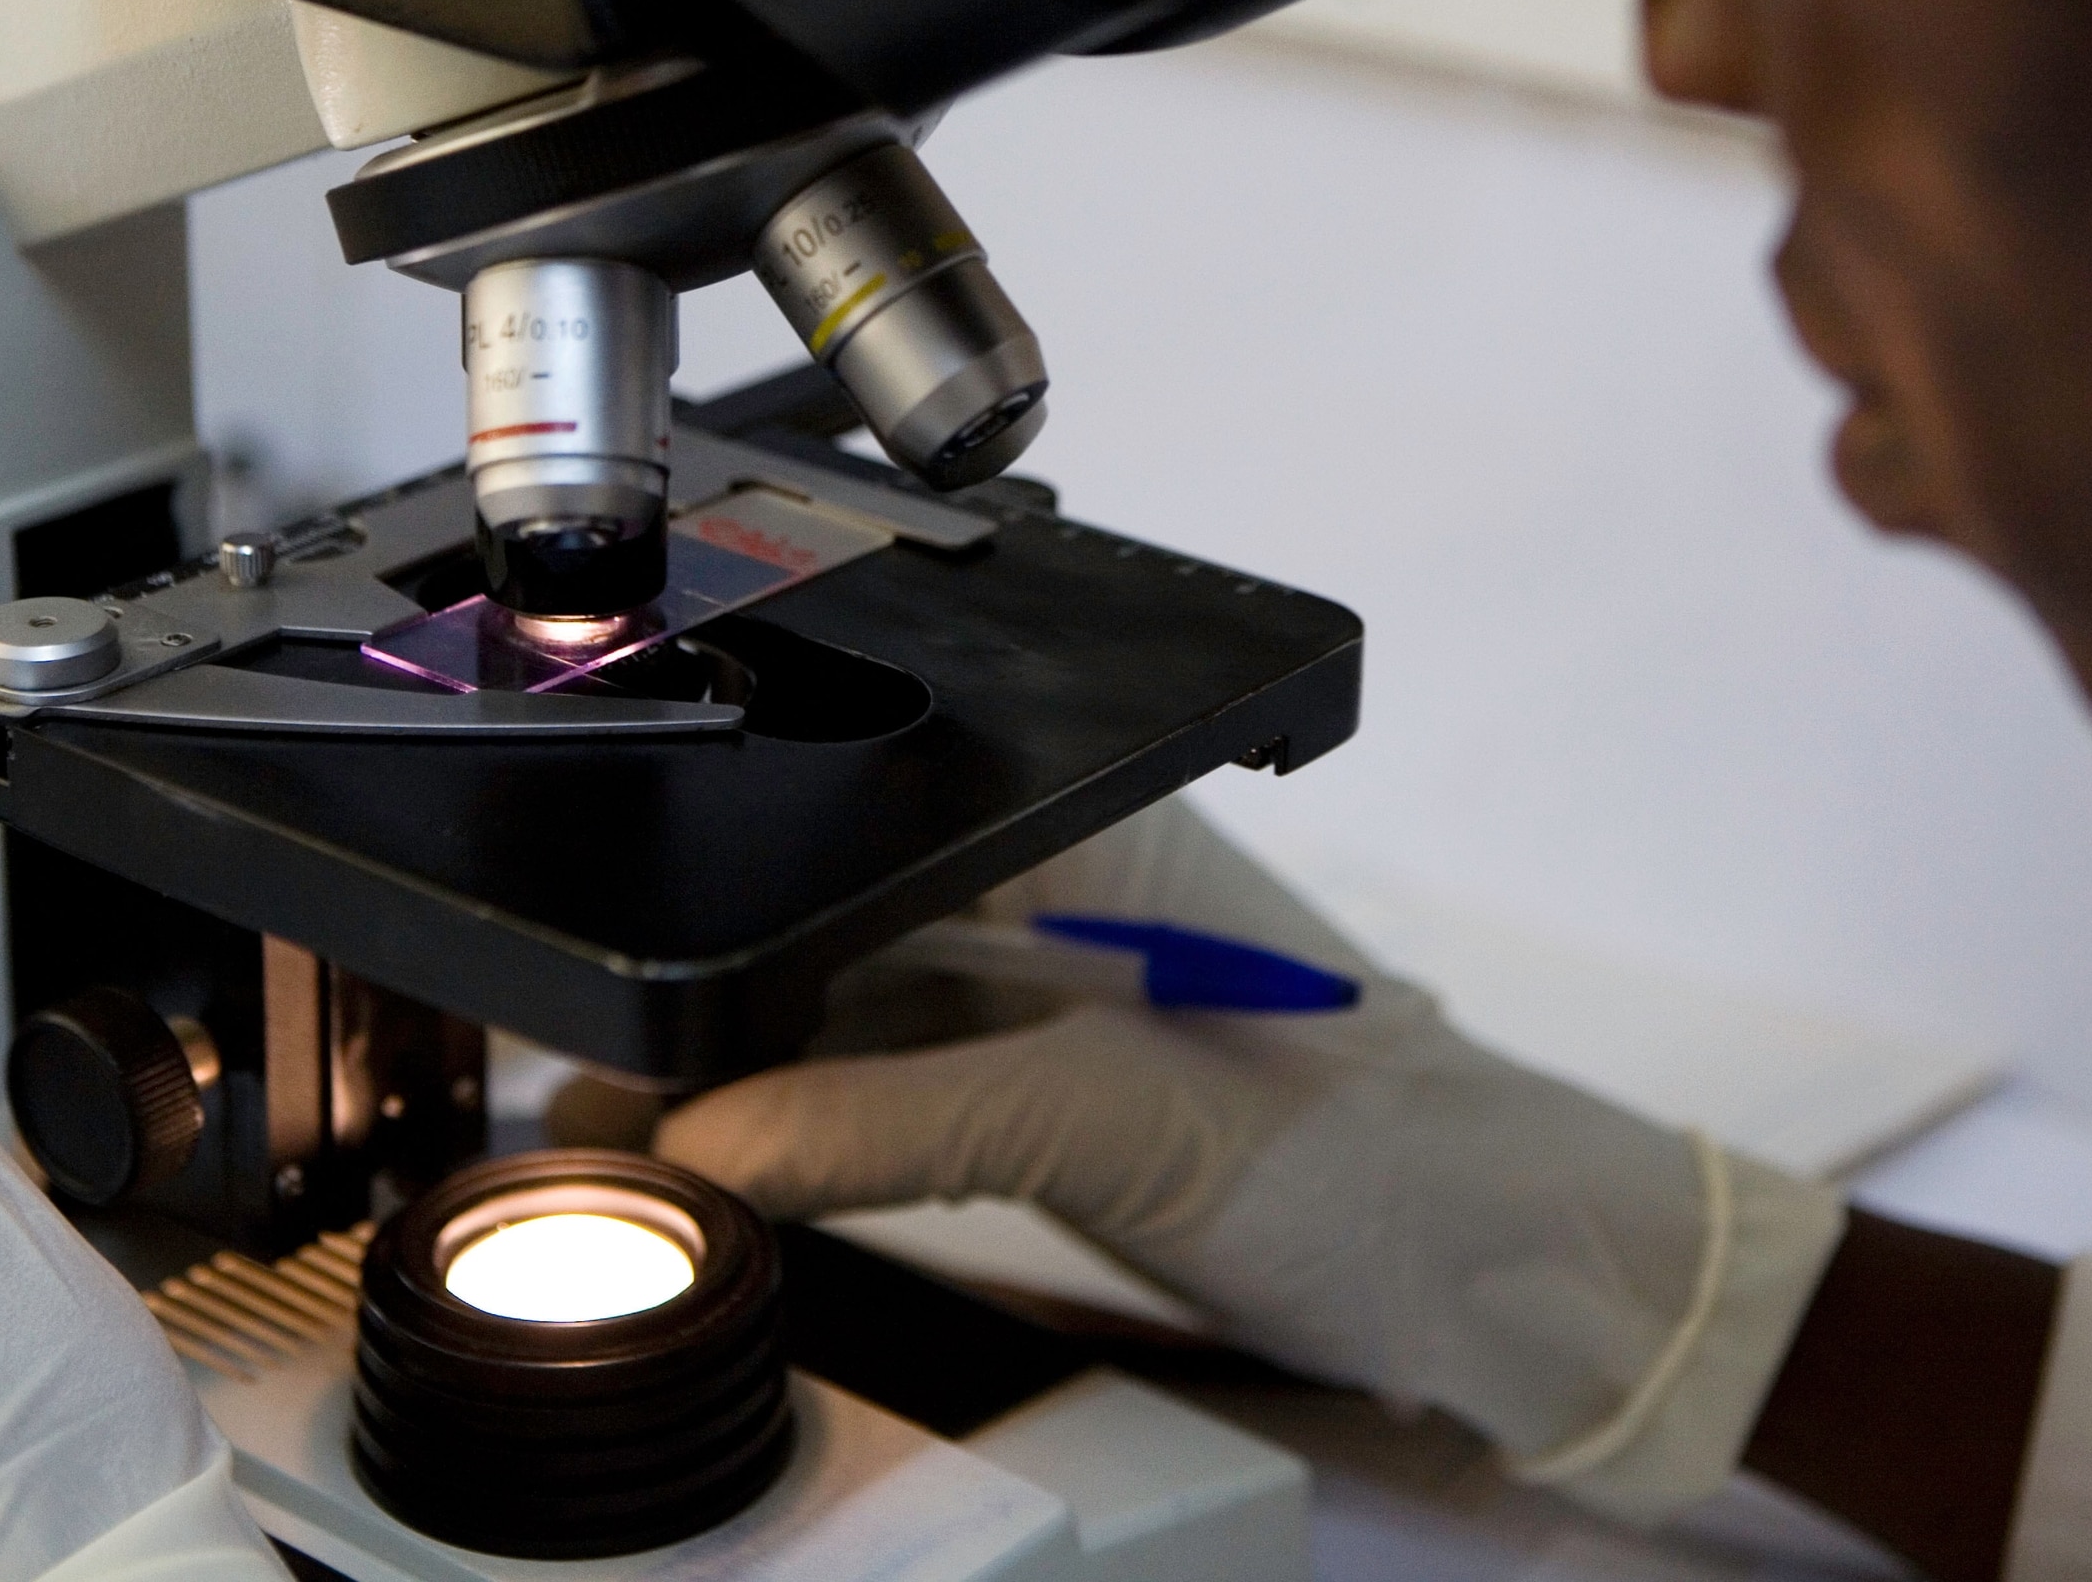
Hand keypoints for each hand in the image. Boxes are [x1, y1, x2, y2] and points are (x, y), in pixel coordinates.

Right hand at [661, 800, 1845, 1522]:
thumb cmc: (1374, 1152)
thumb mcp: (1101, 1121)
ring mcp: (1057, 986)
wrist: (1500, 1274)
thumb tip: (704, 1143)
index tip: (615, 1009)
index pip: (849, 840)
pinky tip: (732, 1174)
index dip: (719, 916)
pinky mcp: (1059, 1083)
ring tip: (621, 1152)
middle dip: (710, 1017)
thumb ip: (889, 1119)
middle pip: (832, 926)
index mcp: (1081, 818)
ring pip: (852, 1013)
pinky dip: (810, 1139)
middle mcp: (1058, 883)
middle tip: (590, 1108)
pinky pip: (895, 1088)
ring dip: (743, 1088)